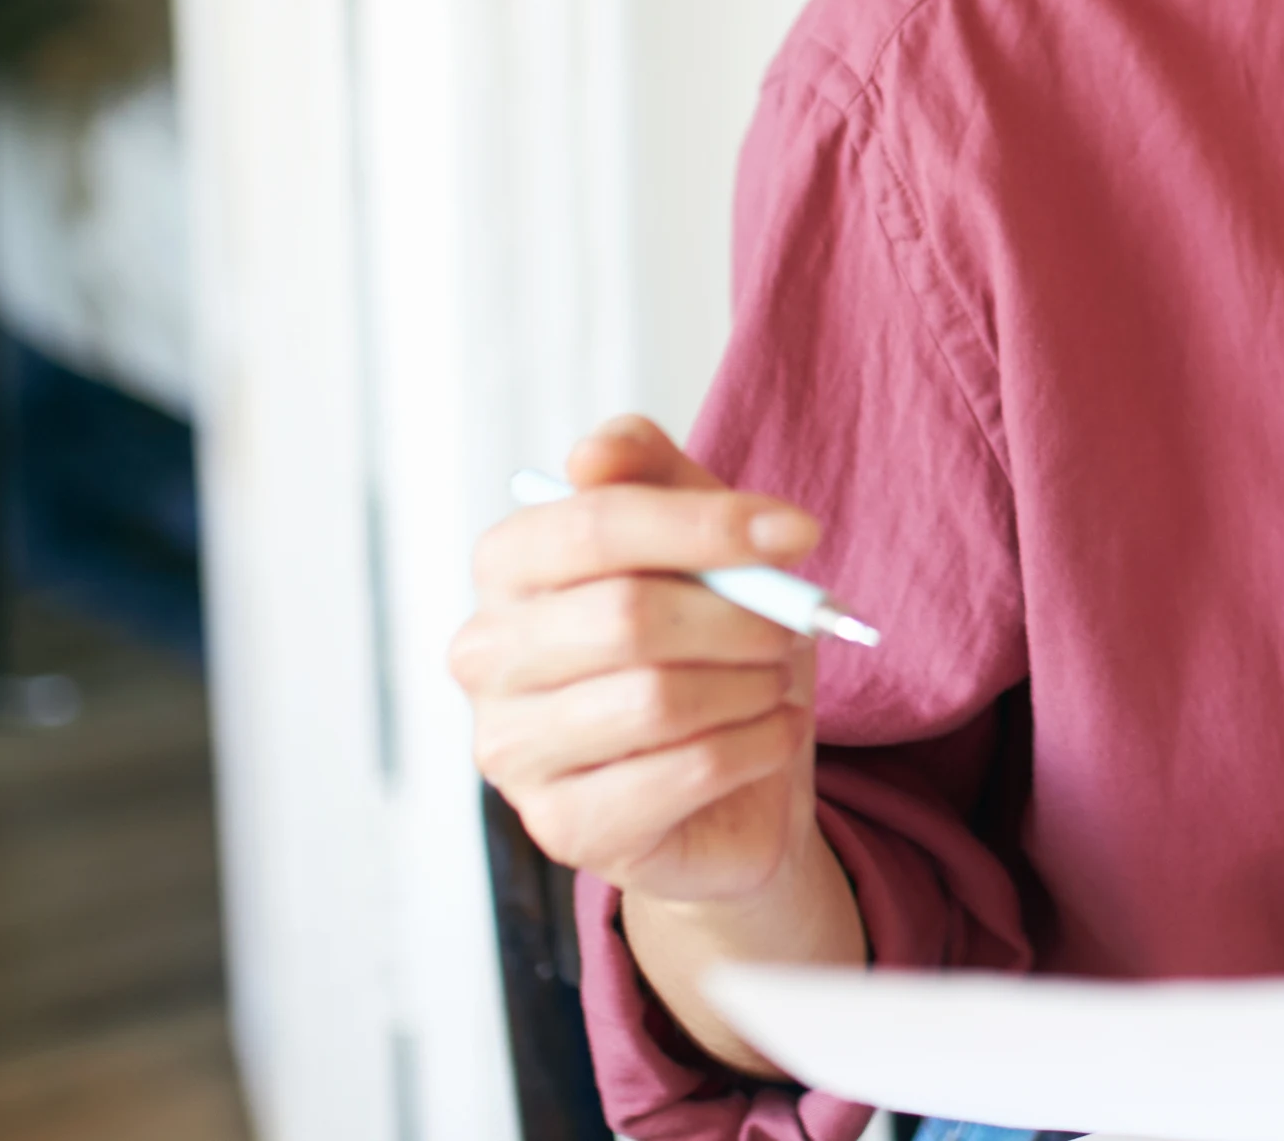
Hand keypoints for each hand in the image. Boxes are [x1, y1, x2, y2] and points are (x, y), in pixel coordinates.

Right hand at [448, 415, 826, 905]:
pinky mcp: (564, 828)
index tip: (798, 533)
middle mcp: (485, 656)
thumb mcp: (699, 542)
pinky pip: (689, 769)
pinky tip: (766, 735)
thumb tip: (594, 454)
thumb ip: (654, 475)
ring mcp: (512, 751)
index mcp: (509, 566)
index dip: (707, 524)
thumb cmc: (709, 645)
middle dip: (740, 617)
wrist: (733, 783)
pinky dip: (759, 744)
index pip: (595, 523)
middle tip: (791, 626)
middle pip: (627, 615)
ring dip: (751, 684)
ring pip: (659, 699)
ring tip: (770, 682)